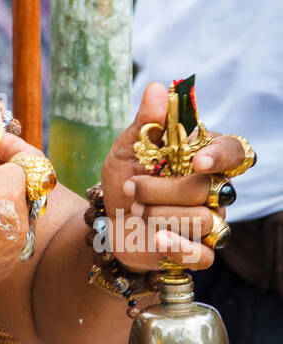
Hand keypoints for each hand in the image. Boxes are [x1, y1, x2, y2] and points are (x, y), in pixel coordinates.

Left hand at [100, 82, 248, 273]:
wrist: (108, 224)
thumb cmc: (123, 181)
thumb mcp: (126, 149)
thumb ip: (145, 122)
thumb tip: (157, 89)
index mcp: (202, 158)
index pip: (235, 151)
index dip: (221, 156)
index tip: (197, 162)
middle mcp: (213, 189)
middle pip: (207, 188)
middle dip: (162, 189)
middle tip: (131, 189)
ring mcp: (210, 221)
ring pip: (202, 219)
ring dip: (160, 214)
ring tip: (134, 211)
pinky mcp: (199, 252)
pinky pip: (202, 254)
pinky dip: (178, 246)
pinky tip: (157, 239)